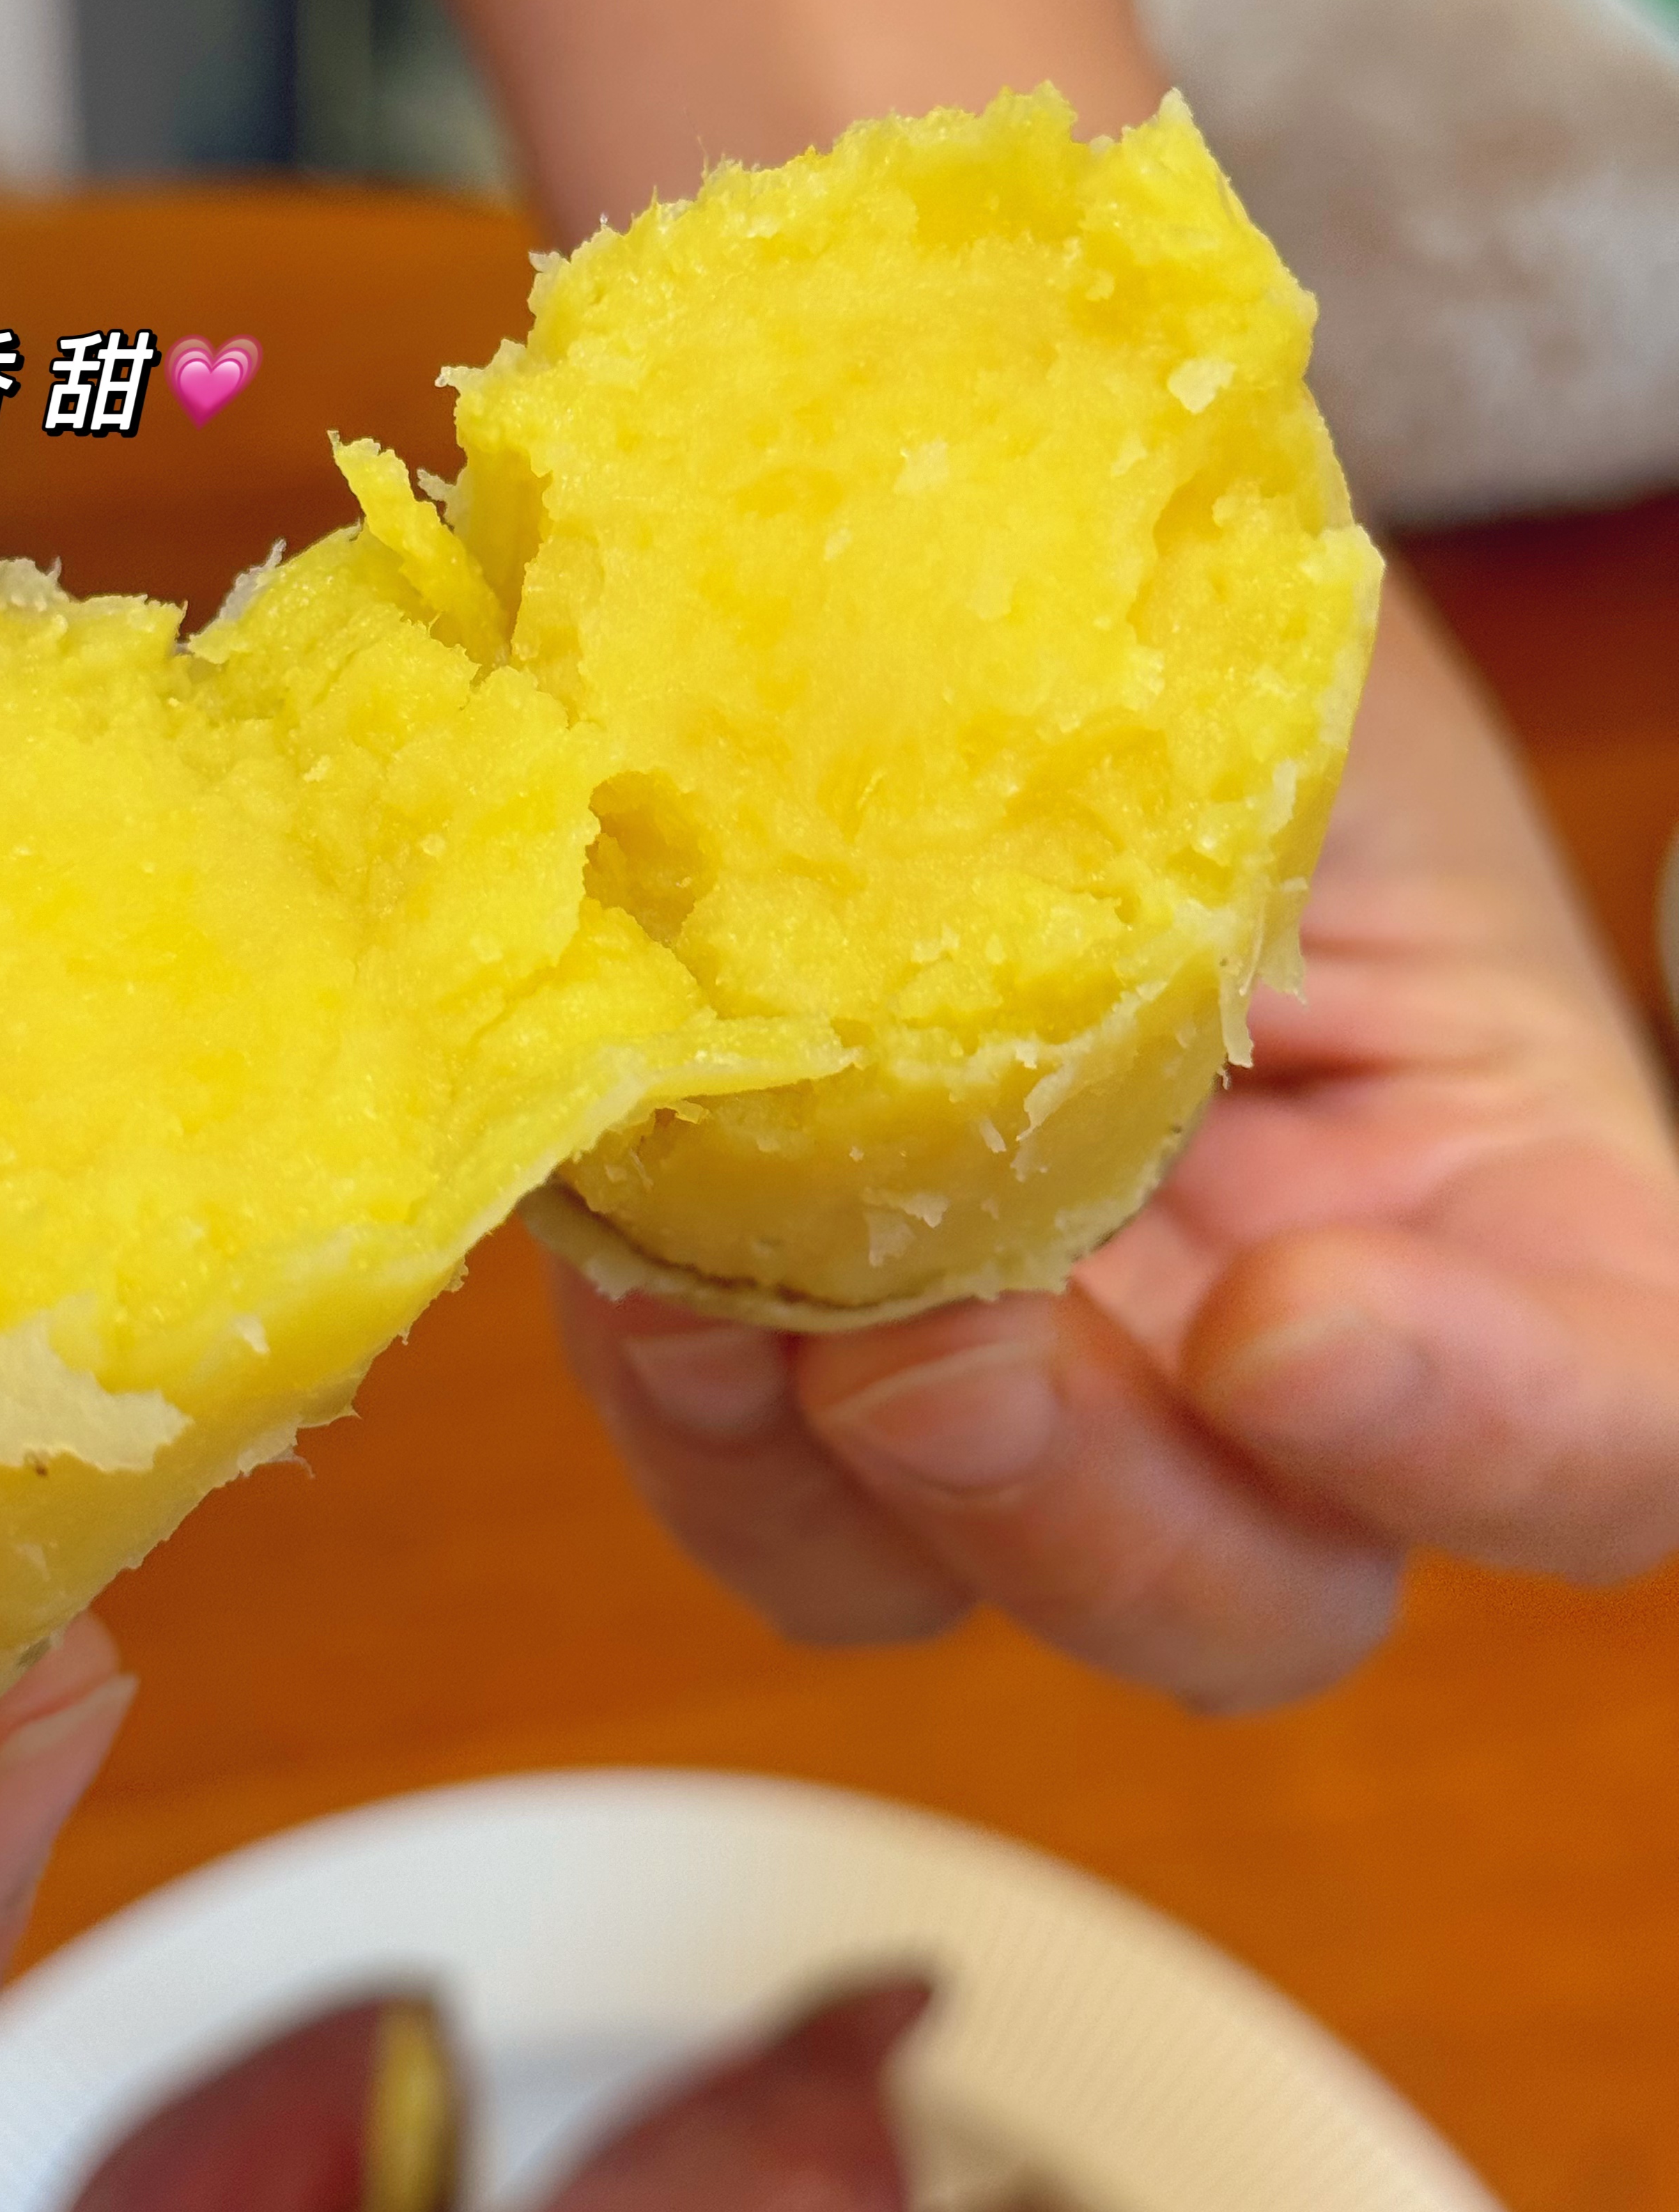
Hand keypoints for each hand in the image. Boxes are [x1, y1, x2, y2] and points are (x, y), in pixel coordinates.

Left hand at [551, 576, 1678, 1708]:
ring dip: (837, 1496)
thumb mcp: (1258, 679)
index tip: (1285, 1316)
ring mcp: (1053, 1376)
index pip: (1607, 1422)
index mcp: (1504, 1199)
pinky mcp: (834, 1359)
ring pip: (973, 1589)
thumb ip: (1238, 790)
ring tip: (717, 1318)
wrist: (1001, 613)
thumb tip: (1055, 771)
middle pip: (1256, 1598)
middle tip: (931, 1357)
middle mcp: (1284, 1345)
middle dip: (1087, 1514)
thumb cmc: (1188, 626)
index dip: (1485, 1436)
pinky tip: (632, 1274)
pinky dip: (694, 1425)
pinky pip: (774, 1491)